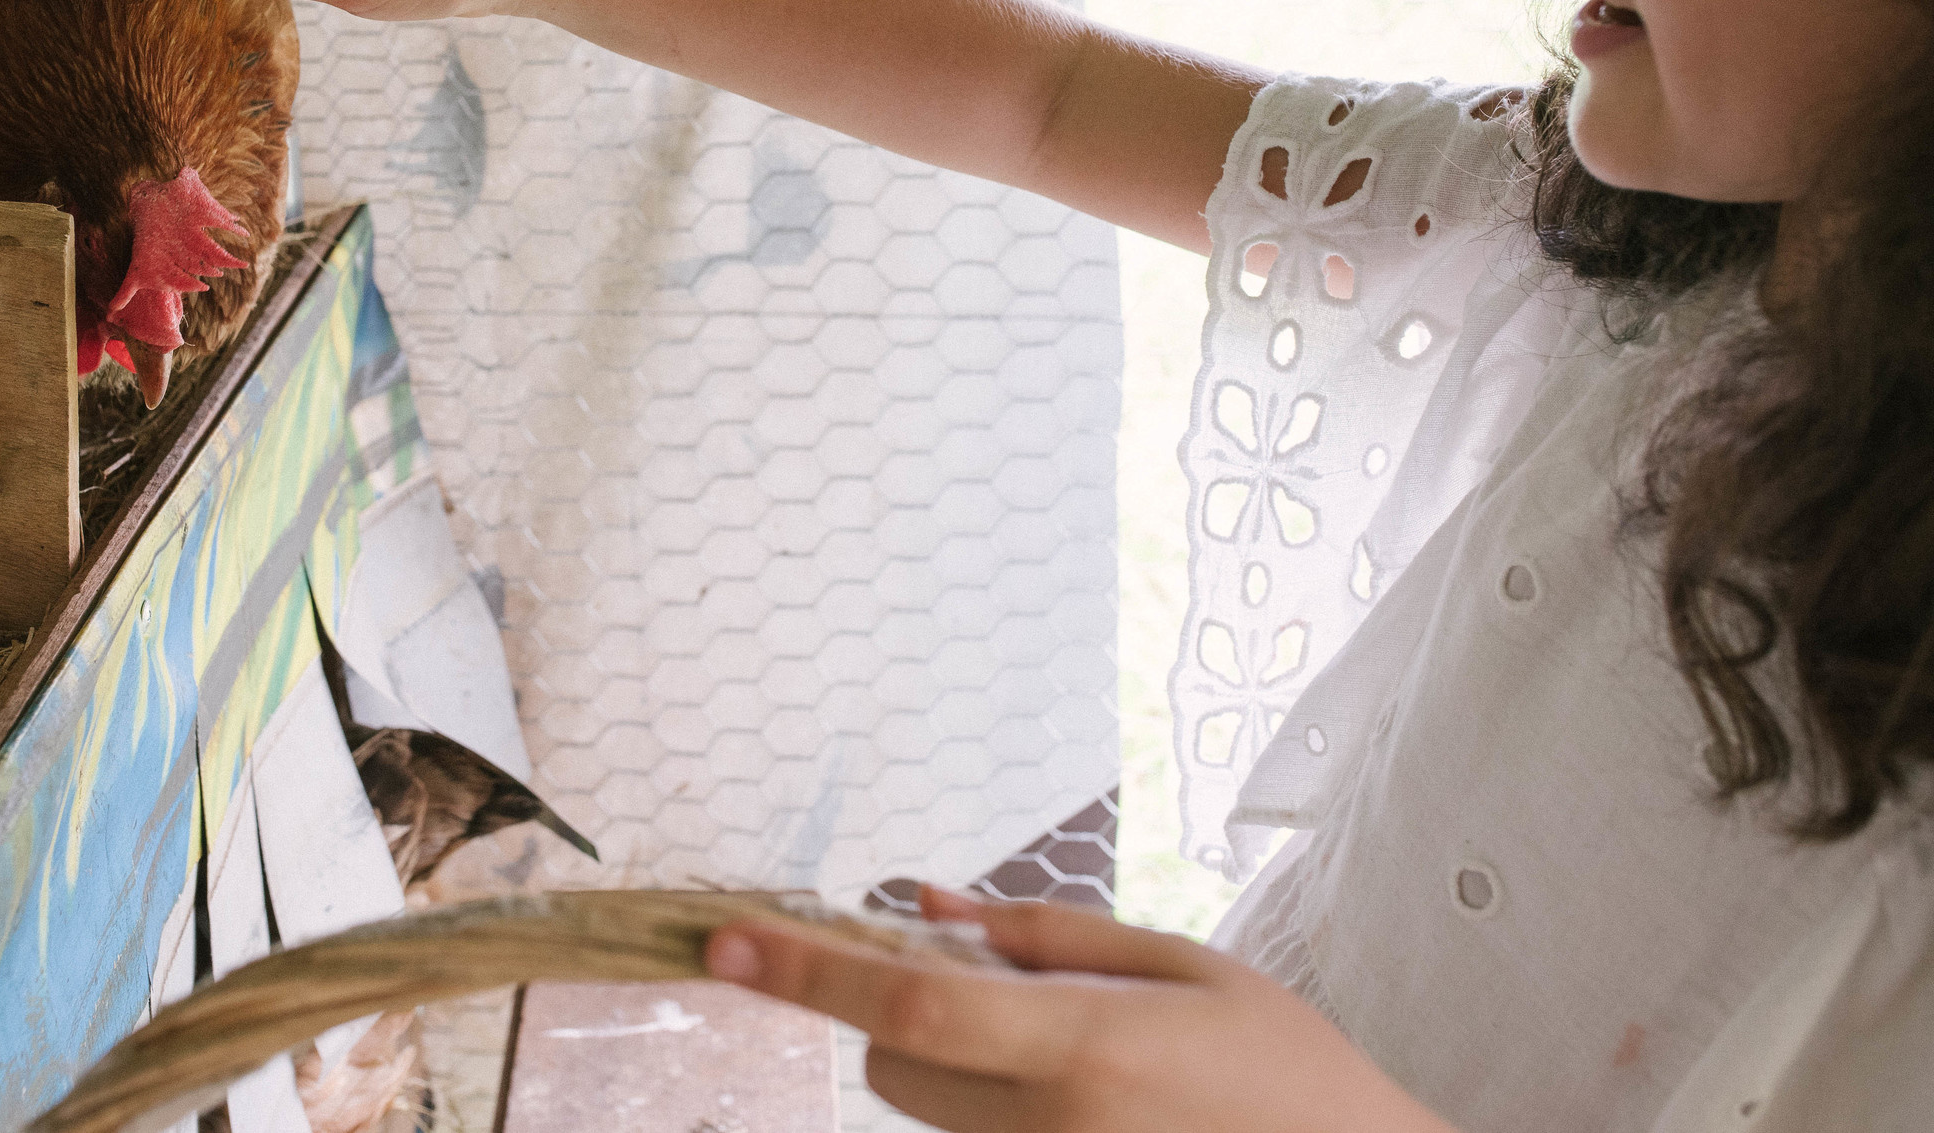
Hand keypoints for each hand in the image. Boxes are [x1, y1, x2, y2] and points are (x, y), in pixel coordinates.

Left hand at [704, 887, 1452, 1132]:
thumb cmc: (1290, 1073)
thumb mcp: (1185, 966)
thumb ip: (1043, 936)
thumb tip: (925, 906)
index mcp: (1088, 1054)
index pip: (906, 1009)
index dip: (805, 974)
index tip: (727, 940)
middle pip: (893, 1068)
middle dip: (905, 1017)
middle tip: (997, 990)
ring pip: (931, 1111)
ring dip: (961, 1068)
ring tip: (1086, 1062)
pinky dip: (1002, 1112)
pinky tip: (1097, 1104)